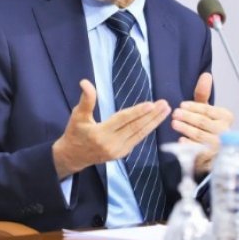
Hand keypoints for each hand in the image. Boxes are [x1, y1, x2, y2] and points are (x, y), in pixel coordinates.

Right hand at [52, 79, 170, 178]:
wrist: (73, 157)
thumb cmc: (75, 133)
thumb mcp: (77, 116)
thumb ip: (86, 100)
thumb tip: (85, 82)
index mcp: (100, 134)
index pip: (123, 120)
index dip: (137, 112)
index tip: (152, 104)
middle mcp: (112, 144)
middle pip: (136, 127)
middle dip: (152, 115)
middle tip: (165, 104)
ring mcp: (118, 151)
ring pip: (139, 134)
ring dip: (154, 122)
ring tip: (165, 111)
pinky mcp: (122, 154)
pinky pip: (137, 139)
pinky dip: (147, 129)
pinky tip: (155, 120)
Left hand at [171, 72, 233, 174]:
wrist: (211, 151)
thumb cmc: (207, 126)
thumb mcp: (205, 109)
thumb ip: (203, 94)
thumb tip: (206, 75)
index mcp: (226, 116)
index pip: (208, 110)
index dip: (193, 107)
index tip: (181, 105)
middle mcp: (225, 131)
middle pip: (203, 121)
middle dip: (187, 117)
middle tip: (175, 114)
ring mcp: (219, 145)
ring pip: (200, 134)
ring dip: (185, 129)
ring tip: (174, 124)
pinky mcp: (211, 157)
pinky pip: (198, 149)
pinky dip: (189, 145)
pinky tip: (180, 141)